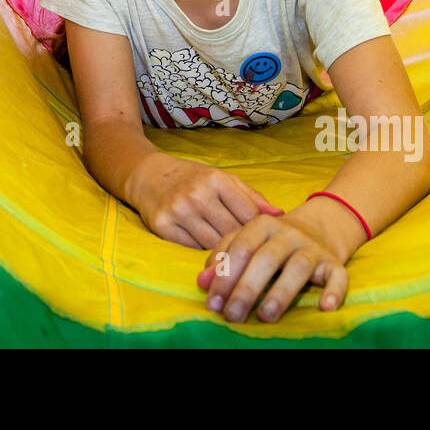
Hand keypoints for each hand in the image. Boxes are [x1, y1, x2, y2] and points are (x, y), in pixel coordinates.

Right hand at [126, 153, 283, 249]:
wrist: (148, 176)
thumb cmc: (192, 178)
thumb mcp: (223, 179)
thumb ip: (252, 197)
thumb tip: (281, 216)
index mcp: (215, 180)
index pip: (249, 215)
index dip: (258, 230)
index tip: (262, 238)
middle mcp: (196, 194)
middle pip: (232, 233)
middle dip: (243, 244)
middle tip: (249, 252)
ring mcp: (178, 211)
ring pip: (212, 245)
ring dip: (223, 251)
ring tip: (231, 254)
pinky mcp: (162, 226)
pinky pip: (191, 250)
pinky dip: (202, 252)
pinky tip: (207, 251)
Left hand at [195, 206, 349, 321]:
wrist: (317, 227)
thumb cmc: (270, 241)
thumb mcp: (245, 242)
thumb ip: (222, 259)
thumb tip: (202, 281)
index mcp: (261, 225)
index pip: (240, 248)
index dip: (225, 276)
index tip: (213, 303)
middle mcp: (287, 233)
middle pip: (266, 259)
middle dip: (247, 288)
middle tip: (233, 315)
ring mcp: (312, 248)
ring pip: (298, 267)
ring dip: (281, 292)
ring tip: (266, 316)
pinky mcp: (334, 263)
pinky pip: (338, 275)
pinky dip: (334, 291)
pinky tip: (324, 307)